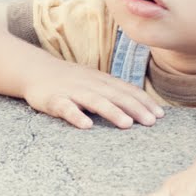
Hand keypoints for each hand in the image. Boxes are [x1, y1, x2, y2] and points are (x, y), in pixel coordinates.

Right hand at [22, 58, 164, 129]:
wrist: (36, 70)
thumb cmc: (70, 80)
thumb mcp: (95, 82)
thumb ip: (114, 92)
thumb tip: (142, 106)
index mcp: (102, 81)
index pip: (127, 90)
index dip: (143, 102)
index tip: (160, 115)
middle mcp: (90, 84)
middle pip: (116, 96)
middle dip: (135, 108)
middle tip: (151, 122)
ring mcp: (72, 91)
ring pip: (95, 101)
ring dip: (112, 112)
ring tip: (127, 124)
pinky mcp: (54, 100)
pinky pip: (66, 108)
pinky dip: (76, 116)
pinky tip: (87, 126)